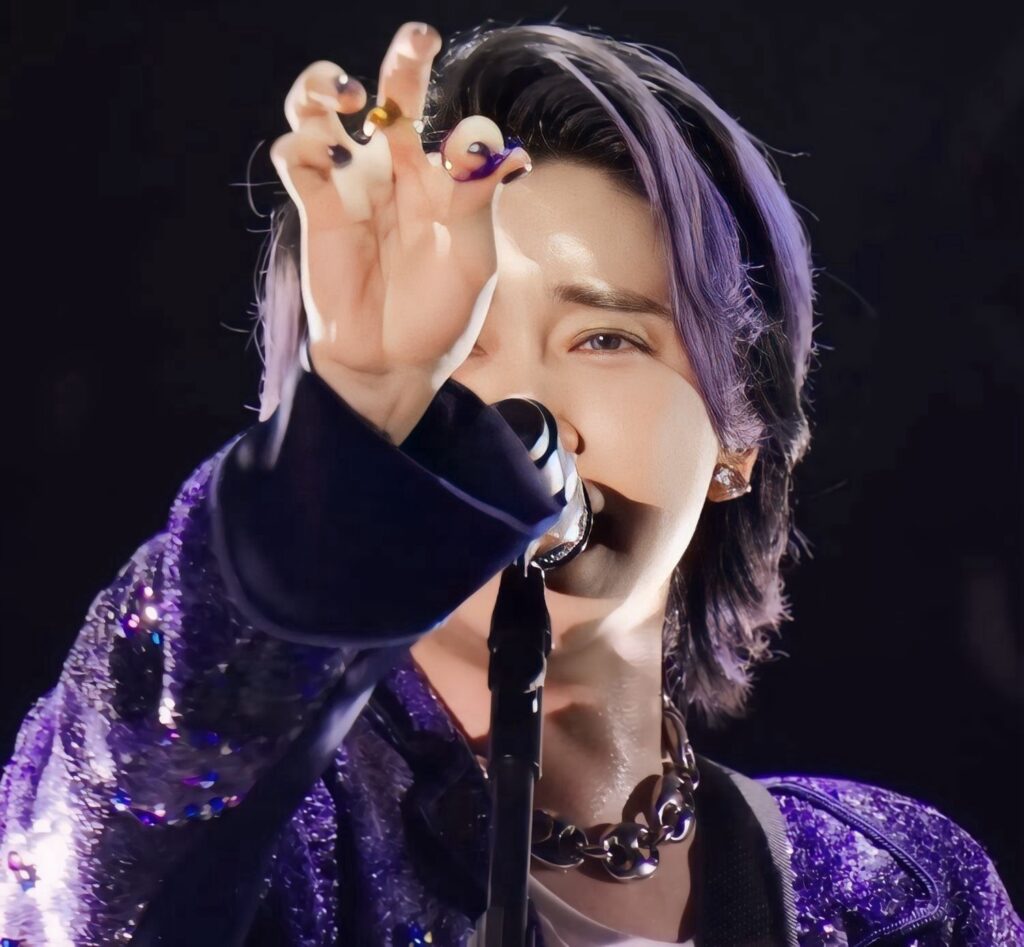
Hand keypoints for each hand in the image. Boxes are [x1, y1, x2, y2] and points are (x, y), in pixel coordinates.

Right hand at [269, 22, 531, 442]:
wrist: (393, 364)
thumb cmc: (439, 316)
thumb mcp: (472, 261)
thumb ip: (477, 201)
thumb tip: (502, 148)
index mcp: (435, 181)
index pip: (435, 118)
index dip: (434, 91)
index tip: (436, 76)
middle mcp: (391, 174)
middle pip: (383, 98)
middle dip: (397, 62)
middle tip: (416, 42)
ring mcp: (350, 187)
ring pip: (320, 112)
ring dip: (326, 87)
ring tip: (351, 96)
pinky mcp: (316, 208)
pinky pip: (295, 156)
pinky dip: (304, 145)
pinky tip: (328, 160)